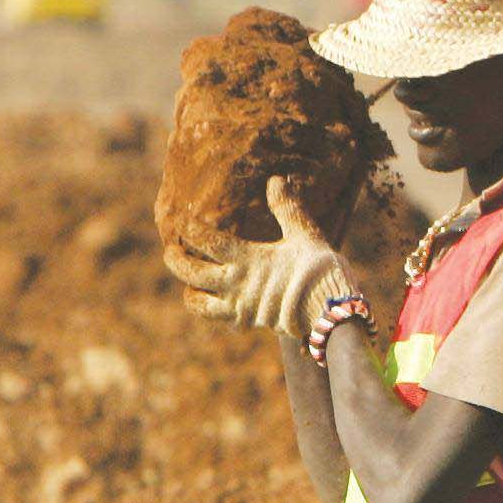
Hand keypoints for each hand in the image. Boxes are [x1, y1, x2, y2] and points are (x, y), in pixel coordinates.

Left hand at [165, 175, 356, 332]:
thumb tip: (275, 180)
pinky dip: (210, 310)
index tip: (182, 220)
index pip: (208, 242)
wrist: (331, 312)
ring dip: (189, 292)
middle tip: (170, 250)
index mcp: (248, 259)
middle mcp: (238, 284)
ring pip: (199, 303)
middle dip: (176, 261)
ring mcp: (240, 306)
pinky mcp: (249, 322)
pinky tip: (213, 302)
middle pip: (192, 273)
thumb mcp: (305, 234)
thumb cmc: (320, 270)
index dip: (191, 230)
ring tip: (188, 284)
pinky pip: (219, 318)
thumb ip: (287, 208)